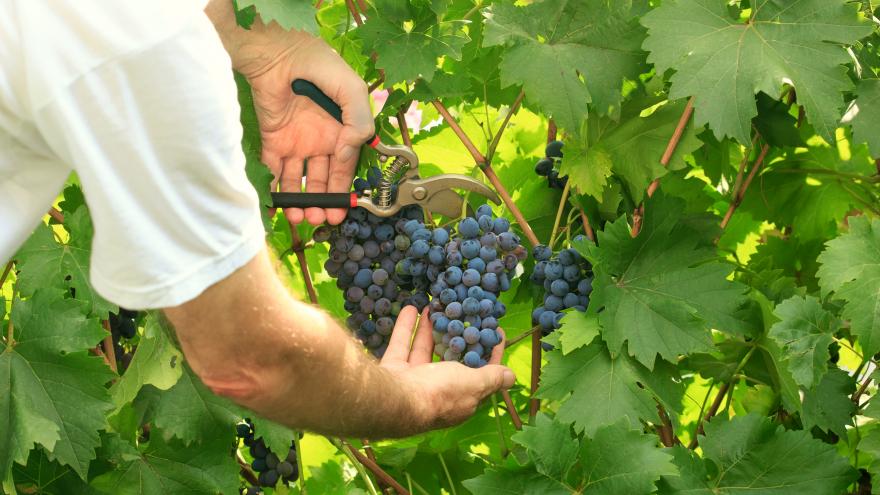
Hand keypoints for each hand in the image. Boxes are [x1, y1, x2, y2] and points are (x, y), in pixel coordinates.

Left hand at [238, 34, 373, 225]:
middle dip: (323, 202)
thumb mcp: (352, 90)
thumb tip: (352, 151)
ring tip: (300, 217)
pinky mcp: (272, 141)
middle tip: (321, 218)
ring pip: (299, 181)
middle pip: (322, 180)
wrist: (278, 52)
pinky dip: (275, 189)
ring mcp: (296, 143)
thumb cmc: (320, 65)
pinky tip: (278, 204)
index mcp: (342, 132)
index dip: (344, 189)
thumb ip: (360, 121)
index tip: (342, 209)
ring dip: (300, 201)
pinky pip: (273, 170)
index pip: (344, 168)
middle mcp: (320, 142)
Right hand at [380, 306, 515, 430]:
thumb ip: (491, 377)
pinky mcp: (395, 371)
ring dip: (431, 329)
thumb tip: (511, 376)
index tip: (494, 329)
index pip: (481, 372)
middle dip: (456, 336)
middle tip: (463, 313)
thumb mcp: (473, 383)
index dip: (488, 352)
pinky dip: (406, 328)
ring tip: (436, 307)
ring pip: (425, 351)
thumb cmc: (441, 392)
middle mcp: (438, 390)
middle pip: (450, 360)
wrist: (395, 401)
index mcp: (461, 397)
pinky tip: (412, 308)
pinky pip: (402, 346)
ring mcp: (414, 381)